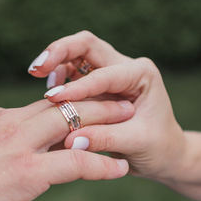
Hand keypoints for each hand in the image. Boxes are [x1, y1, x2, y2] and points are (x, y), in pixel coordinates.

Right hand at [0, 98, 133, 200]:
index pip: (37, 106)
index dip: (66, 106)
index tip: (85, 106)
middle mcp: (6, 122)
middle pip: (62, 105)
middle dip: (95, 101)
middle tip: (122, 100)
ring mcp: (17, 145)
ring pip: (74, 123)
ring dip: (107, 122)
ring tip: (131, 122)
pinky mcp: (27, 172)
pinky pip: (77, 162)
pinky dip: (102, 164)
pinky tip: (120, 169)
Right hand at [28, 31, 186, 179]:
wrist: (164, 155)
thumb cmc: (158, 148)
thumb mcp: (137, 144)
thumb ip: (106, 138)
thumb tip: (71, 140)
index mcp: (141, 74)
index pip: (104, 74)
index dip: (78, 86)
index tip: (54, 99)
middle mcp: (125, 66)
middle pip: (87, 45)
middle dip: (60, 51)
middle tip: (37, 67)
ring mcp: (109, 72)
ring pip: (76, 53)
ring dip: (55, 61)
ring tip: (36, 75)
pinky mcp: (96, 85)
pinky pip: (72, 72)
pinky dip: (58, 77)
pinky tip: (49, 93)